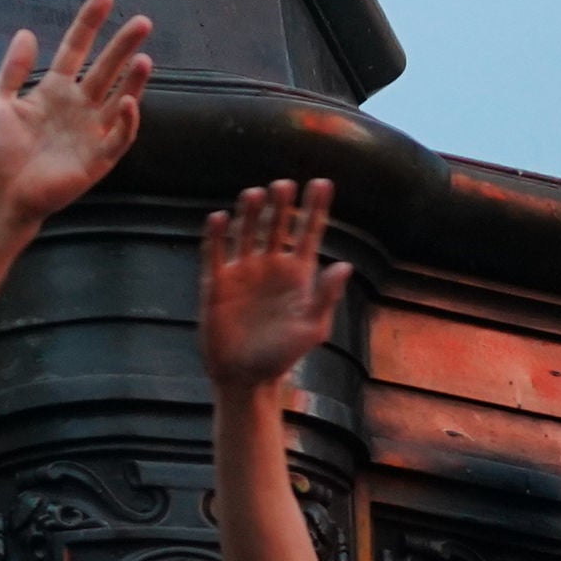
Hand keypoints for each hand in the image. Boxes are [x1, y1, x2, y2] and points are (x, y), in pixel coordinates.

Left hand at [0, 0, 152, 232]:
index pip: (76, 49)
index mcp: (54, 89)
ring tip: (144, 57)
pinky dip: (127, 121)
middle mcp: (77, 105)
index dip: (89, 24)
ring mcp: (90, 131)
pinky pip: (119, 137)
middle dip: (123, 46)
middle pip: (106, 69)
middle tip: (142, 21)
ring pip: (120, 99)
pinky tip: (129, 102)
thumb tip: (25, 32)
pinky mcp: (98, 158)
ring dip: (133, 80)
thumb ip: (12, 69)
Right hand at [198, 179, 351, 389]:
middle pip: (277, 225)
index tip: (323, 182)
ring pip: (246, 232)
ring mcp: (242, 271)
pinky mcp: (216, 282)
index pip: (308, 232)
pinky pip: (215, 253)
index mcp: (297, 274)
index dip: (315, 208)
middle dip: (281, 204)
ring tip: (255, 194)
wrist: (245, 377)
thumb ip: (326, 296)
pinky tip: (218, 217)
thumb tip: (346, 265)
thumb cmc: (282, 355)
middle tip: (284, 185)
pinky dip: (215, 235)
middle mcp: (270, 266)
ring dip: (250, 213)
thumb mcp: (311, 328)